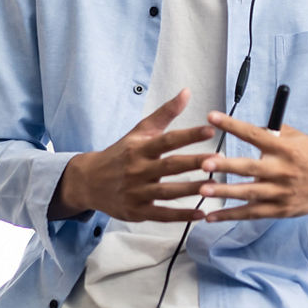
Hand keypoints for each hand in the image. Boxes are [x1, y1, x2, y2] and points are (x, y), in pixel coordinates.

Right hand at [48, 89, 220, 222]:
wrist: (89, 181)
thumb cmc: (121, 154)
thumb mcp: (139, 132)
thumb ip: (165, 113)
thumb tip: (187, 91)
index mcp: (140, 148)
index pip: (167, 140)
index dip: (189, 135)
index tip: (210, 130)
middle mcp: (138, 170)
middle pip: (170, 166)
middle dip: (195, 163)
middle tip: (219, 160)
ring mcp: (137, 192)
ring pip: (168, 192)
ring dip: (192, 190)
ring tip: (215, 187)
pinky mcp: (137, 212)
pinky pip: (162, 215)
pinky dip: (181, 216)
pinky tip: (201, 214)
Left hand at [198, 111, 307, 230]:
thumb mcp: (298, 138)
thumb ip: (273, 133)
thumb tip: (246, 127)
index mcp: (285, 148)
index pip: (254, 134)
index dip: (232, 125)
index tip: (211, 117)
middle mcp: (282, 170)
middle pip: (250, 168)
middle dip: (226, 166)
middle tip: (204, 163)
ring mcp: (281, 192)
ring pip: (249, 194)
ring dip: (224, 192)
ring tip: (202, 189)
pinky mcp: (280, 210)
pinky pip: (251, 213)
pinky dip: (231, 215)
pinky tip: (211, 216)